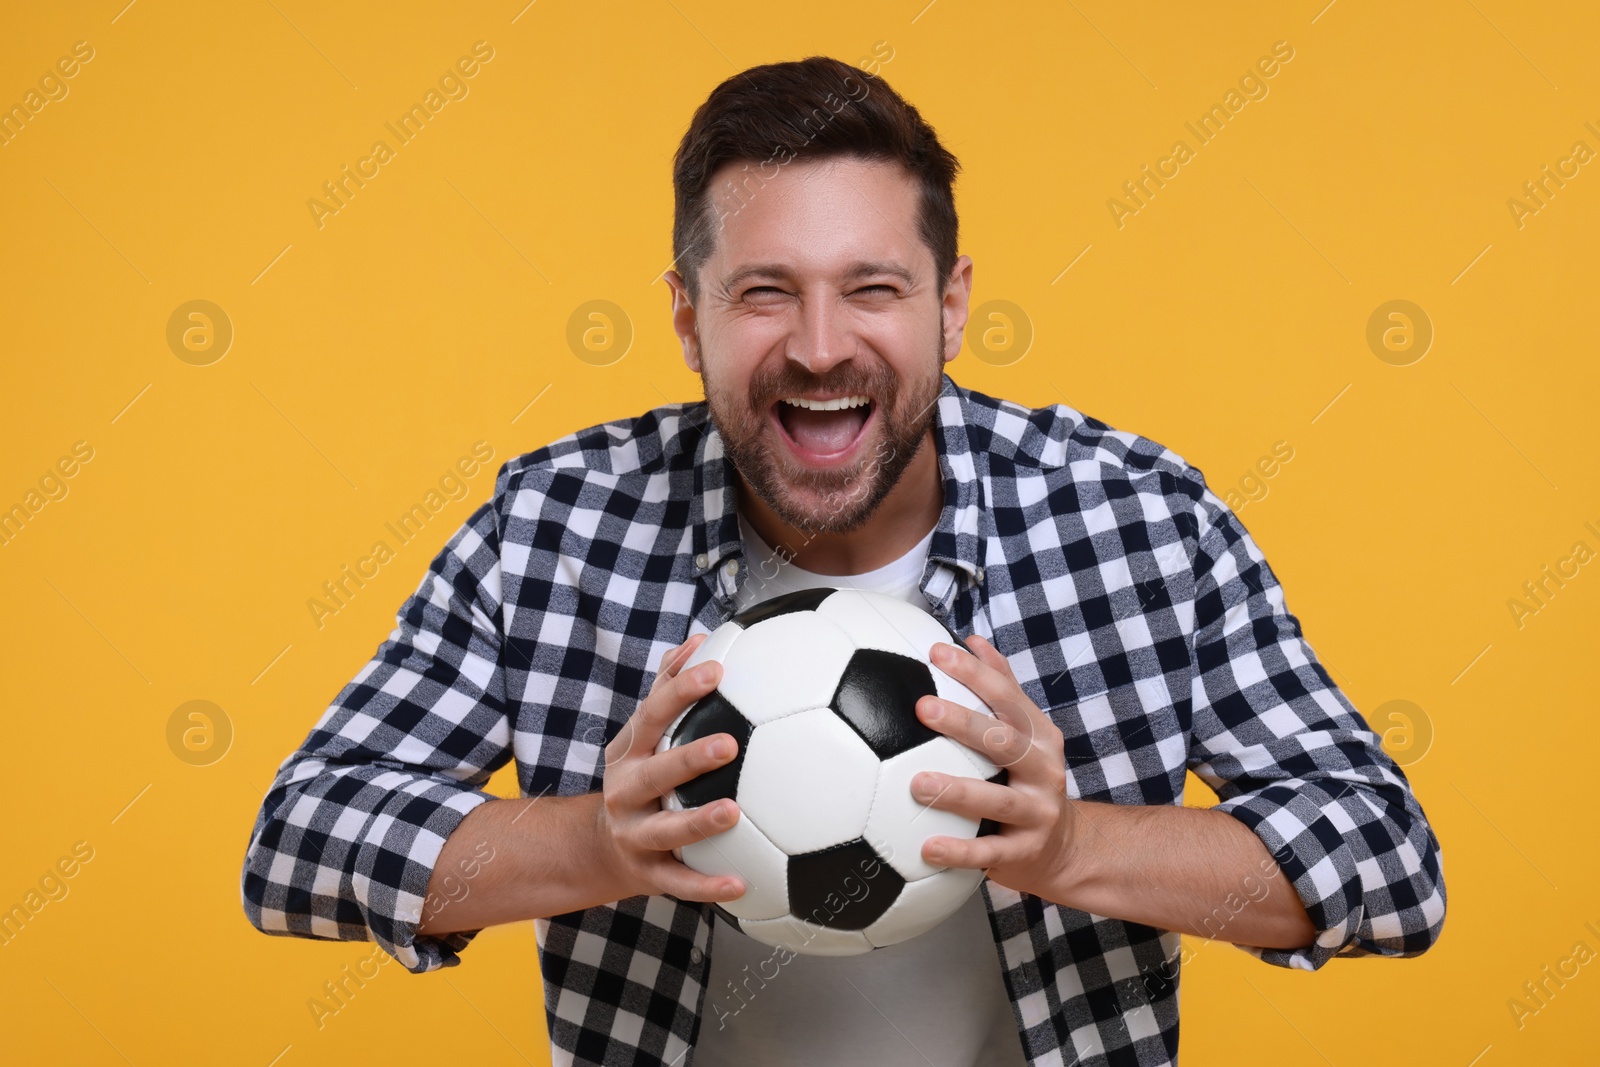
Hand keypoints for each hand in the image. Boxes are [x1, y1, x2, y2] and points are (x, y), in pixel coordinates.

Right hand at [597, 633, 746, 902]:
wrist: (598, 847)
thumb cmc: (640, 776)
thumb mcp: (642, 734)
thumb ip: (668, 688)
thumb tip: (698, 640)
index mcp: (629, 752)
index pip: (652, 716)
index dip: (681, 691)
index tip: (716, 671)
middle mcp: (626, 792)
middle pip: (655, 773)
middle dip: (689, 758)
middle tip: (730, 743)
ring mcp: (635, 834)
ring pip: (666, 830)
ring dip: (698, 821)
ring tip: (733, 812)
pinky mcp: (647, 874)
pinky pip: (679, 883)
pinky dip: (708, 886)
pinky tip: (742, 884)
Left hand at [911, 634, 1080, 897]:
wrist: (1064, 847)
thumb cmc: (1027, 778)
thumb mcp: (1024, 732)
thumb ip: (1001, 688)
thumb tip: (973, 639)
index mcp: (1038, 735)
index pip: (1007, 695)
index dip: (974, 672)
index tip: (936, 652)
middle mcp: (1043, 769)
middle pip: (1004, 741)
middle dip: (964, 722)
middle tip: (922, 707)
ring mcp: (1037, 812)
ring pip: (997, 799)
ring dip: (957, 790)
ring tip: (917, 783)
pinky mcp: (1025, 852)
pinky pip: (989, 853)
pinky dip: (958, 851)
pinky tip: (926, 847)